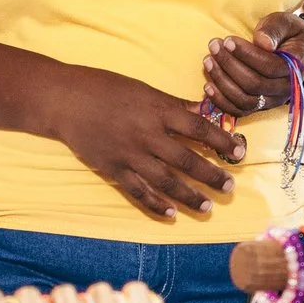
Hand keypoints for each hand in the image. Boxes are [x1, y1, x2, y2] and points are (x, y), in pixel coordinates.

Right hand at [46, 67, 243, 219]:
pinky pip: (138, 191)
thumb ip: (173, 105)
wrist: (63, 100)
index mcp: (157, 110)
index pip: (198, 128)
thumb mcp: (143, 89)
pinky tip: (171, 214)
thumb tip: (203, 112)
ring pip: (165, 181)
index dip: (221, 141)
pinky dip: (155, 204)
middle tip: (229, 188)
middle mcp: (146, 135)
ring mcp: (129, 155)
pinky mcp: (113, 169)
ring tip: (207, 206)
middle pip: (186, 160)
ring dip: (189, 196)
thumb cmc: (105, 88)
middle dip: (211, 175)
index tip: (240, 152)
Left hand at [203, 12, 303, 116]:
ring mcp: (272, 101)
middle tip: (214, 46)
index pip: (269, 67)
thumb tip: (263, 42)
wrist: (294, 49)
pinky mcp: (259, 106)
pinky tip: (208, 86)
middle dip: (229, 65)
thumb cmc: (287, 32)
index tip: (228, 41)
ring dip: (222, 82)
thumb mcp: (285, 22)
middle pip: (254, 85)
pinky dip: (221, 101)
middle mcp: (286, 89)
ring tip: (208, 61)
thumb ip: (274, 29)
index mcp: (295, 68)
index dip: (246, 55)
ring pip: (245, 100)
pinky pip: (239, 111)